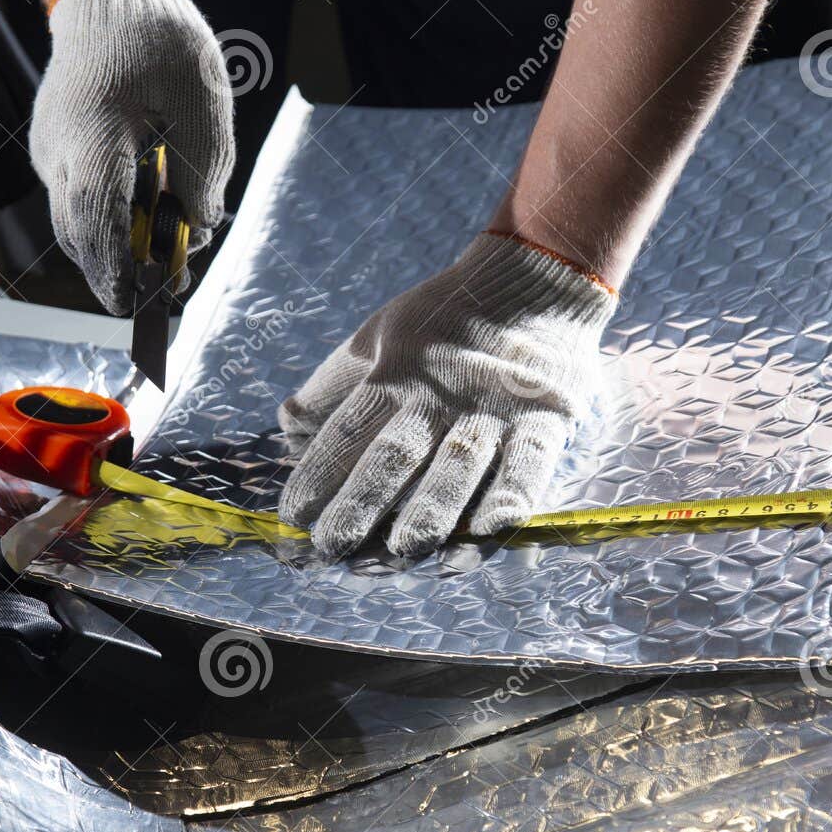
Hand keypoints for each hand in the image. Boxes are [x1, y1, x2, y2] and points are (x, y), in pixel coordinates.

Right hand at [30, 0, 233, 313]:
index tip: (130, 304)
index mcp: (92, 133)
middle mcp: (58, 150)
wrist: (109, 0)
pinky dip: (112, 221)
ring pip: (76, 224)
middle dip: (120, 272)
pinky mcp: (56, 154)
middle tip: (168, 288)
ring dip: (118, 250)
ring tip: (169, 254)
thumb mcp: (203, 99)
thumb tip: (199, 227)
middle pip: (79, 234)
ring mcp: (51, 153)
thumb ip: (206, 168)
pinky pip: (80, 202)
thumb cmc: (159, 43)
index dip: (113, 267)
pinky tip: (152, 214)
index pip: (95, 216)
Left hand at [278, 233, 617, 559]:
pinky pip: (528, 464)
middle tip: (332, 549)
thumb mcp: (377, 335)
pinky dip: (510, 497)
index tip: (291, 519)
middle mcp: (440, 394)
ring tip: (404, 553)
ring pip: (457, 468)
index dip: (316, 477)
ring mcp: (493, 408)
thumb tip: (285, 425)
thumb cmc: (445, 315)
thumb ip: (333, 385)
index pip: (346, 433)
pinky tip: (488, 529)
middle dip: (360, 507)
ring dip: (430, 514)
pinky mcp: (545, 419)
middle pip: (394, 457)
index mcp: (394, 373)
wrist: (538, 278)